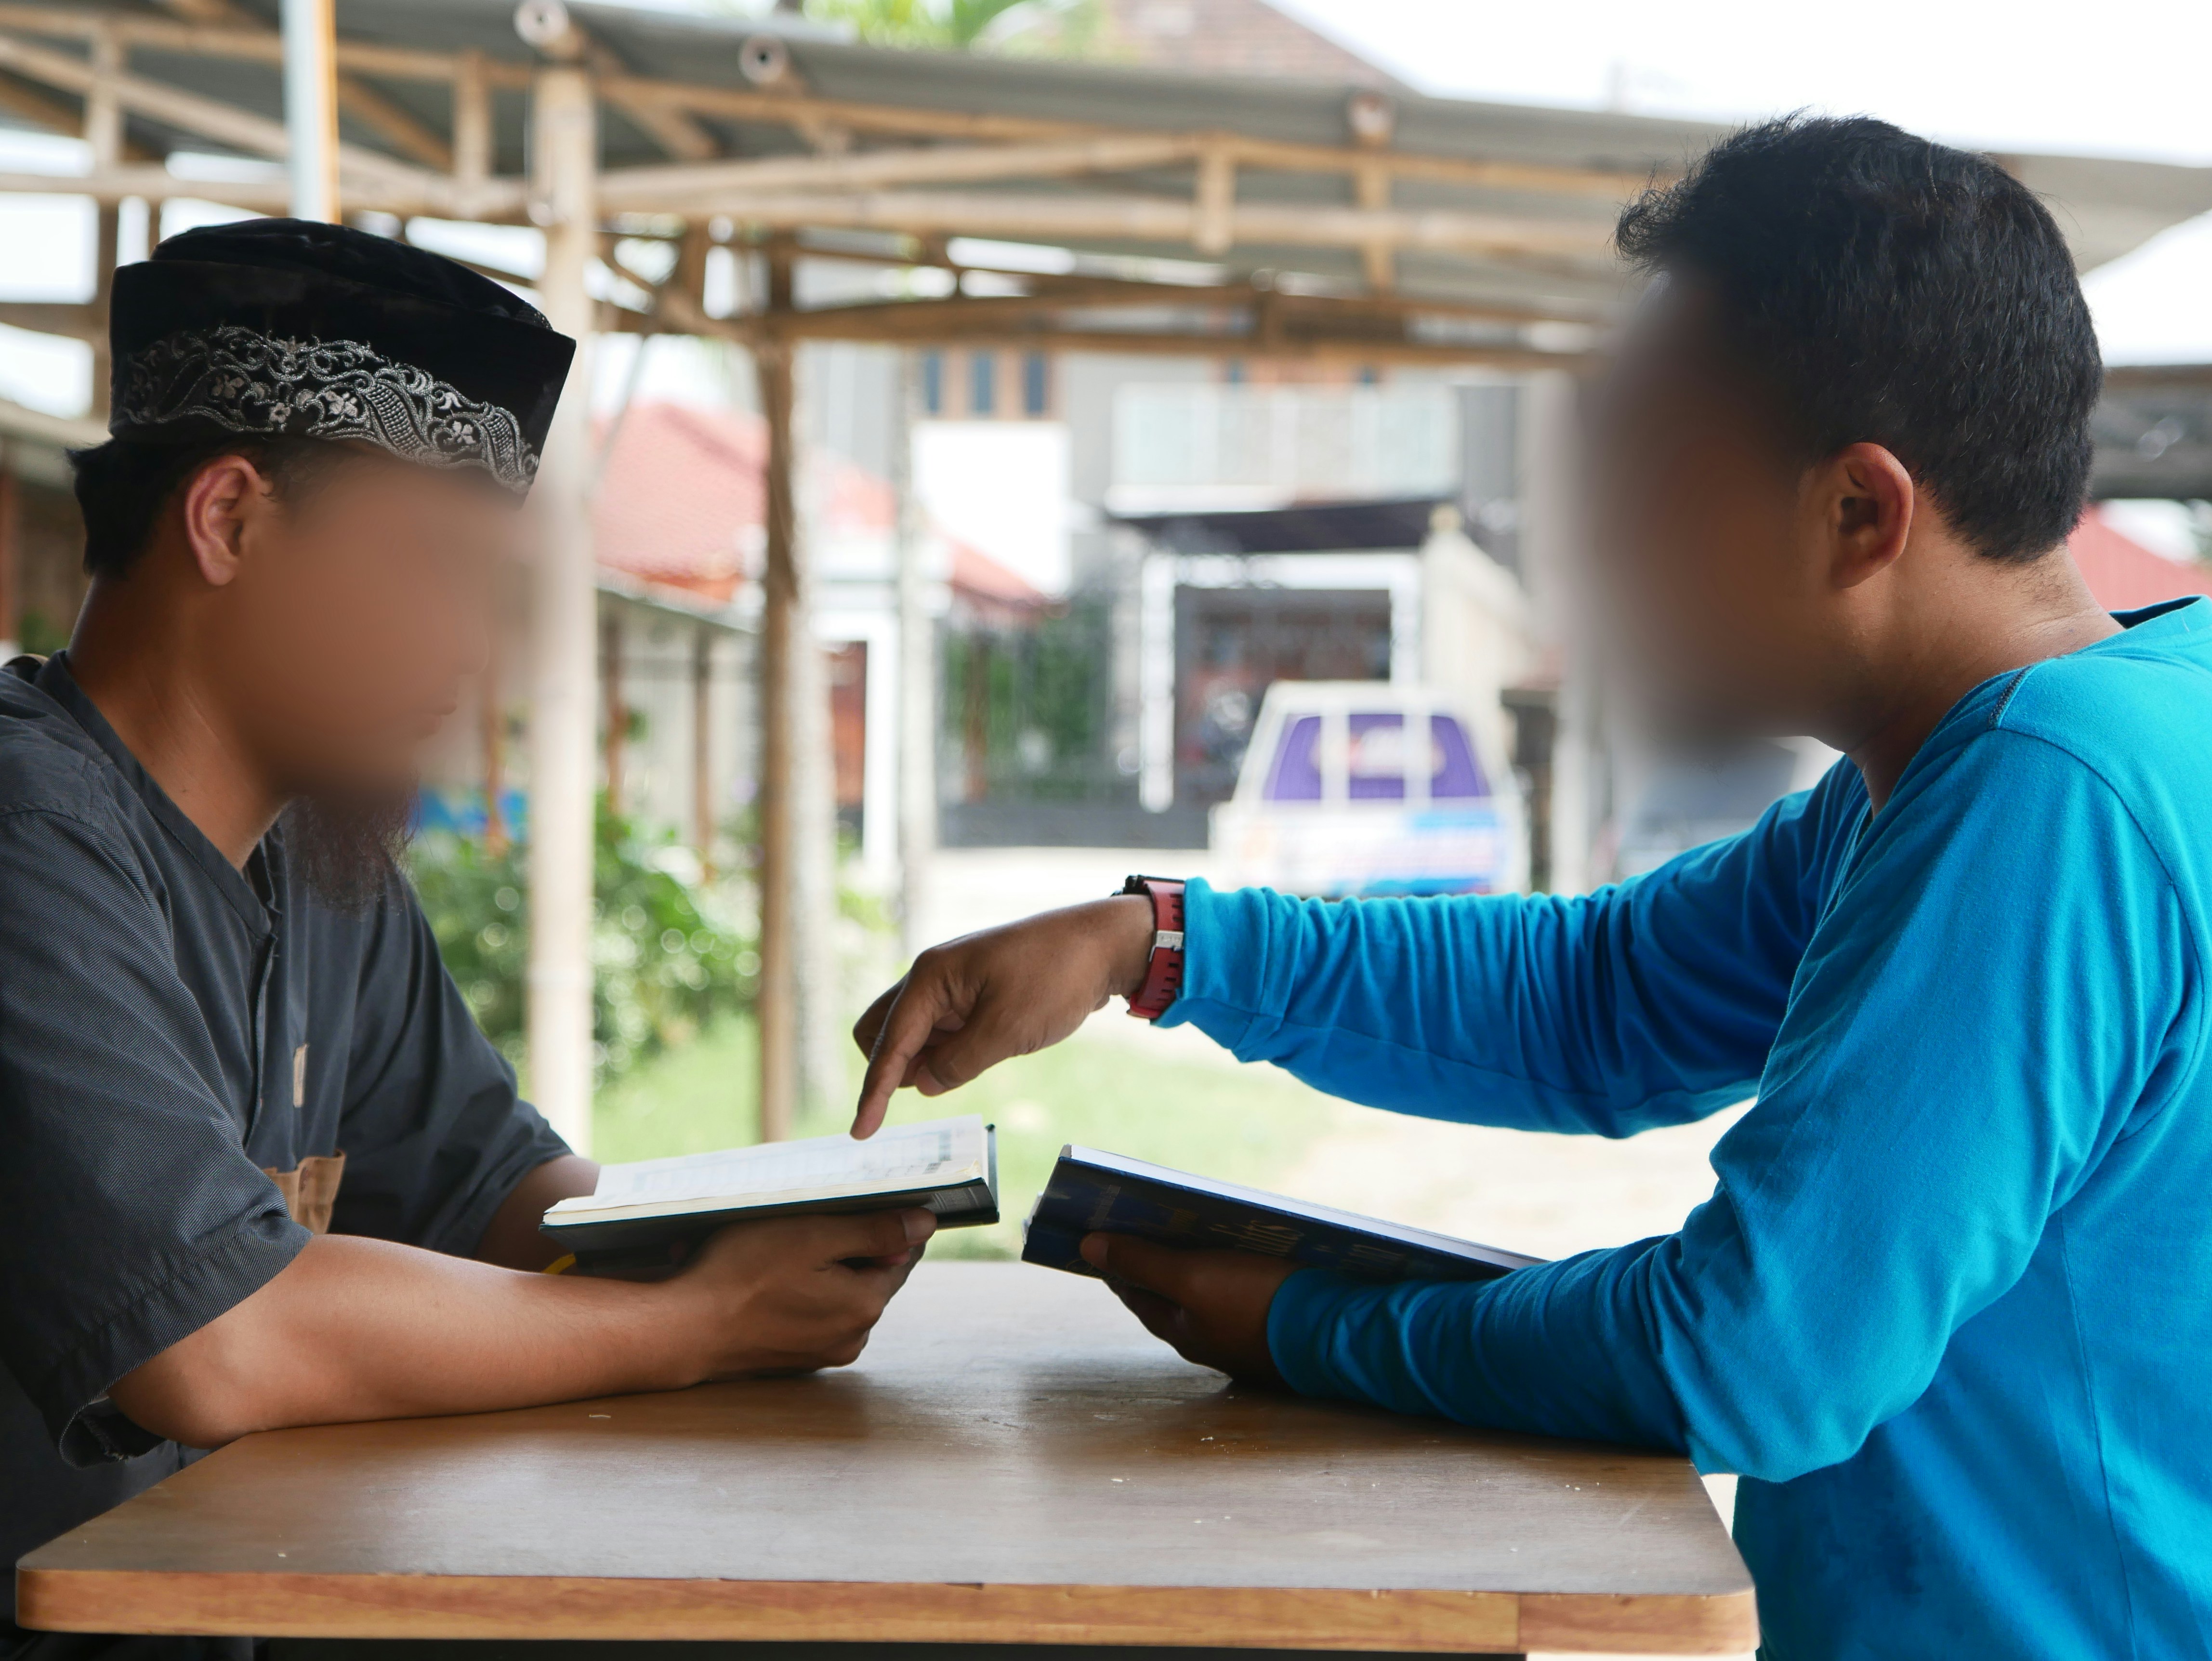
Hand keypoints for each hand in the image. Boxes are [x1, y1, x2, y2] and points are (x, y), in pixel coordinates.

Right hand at [669, 1208, 935, 1378]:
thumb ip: (874, 1231)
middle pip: (870, 1276)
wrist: (683, 1328)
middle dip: (848, 1245)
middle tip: (811, 1219)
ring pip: (838, 1295)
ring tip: (780, 1244)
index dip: (889, 1224)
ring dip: (821, 1268)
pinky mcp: (793, 1358)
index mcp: (864, 1306)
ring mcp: (821, 1353)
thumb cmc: (742, 1274)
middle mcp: (851, 1338)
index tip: (868, 1203)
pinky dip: (799, 1292)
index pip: (901, 1255)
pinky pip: (811, 1315)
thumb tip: (925, 1224)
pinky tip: (767, 1275)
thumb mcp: (813, 1236)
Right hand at [849, 896, 1155, 1136]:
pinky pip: (942, 1030)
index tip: (860, 1132)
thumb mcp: (1007, 1030)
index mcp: (931, 978)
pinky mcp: (973, 995)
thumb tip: (923, 1084)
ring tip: (973, 1062)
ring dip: (923, 1060)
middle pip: (882, 1031)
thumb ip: (958, 1063)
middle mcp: (933, 978)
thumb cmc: (1056, 976)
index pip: (888, 1043)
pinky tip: (976, 1057)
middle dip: (890, 1066)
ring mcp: (953, 986)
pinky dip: (946, 1052)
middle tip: (927, 1089)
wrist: (1101, 945)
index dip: (873, 1091)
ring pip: (912, 1032)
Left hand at [1079, 1233, 1298, 1386]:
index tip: (1099, 1233)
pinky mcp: (1274, 1327)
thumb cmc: (1258, 1304)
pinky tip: (1241, 1251)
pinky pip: (1240, 1294)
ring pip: (1206, 1295)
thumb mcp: (1192, 1277)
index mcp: (1182, 1329)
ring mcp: (1242, 1336)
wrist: (1335, 1334)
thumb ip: (1141, 1262)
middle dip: (1153, 1261)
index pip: (1134, 1292)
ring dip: (1194, 1264)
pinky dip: (1229, 1271)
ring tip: (1191, 1230)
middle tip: (1143, 1224)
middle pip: (1169, 1294)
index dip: (1116, 1261)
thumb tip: (1086, 1248)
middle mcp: (1207, 1339)